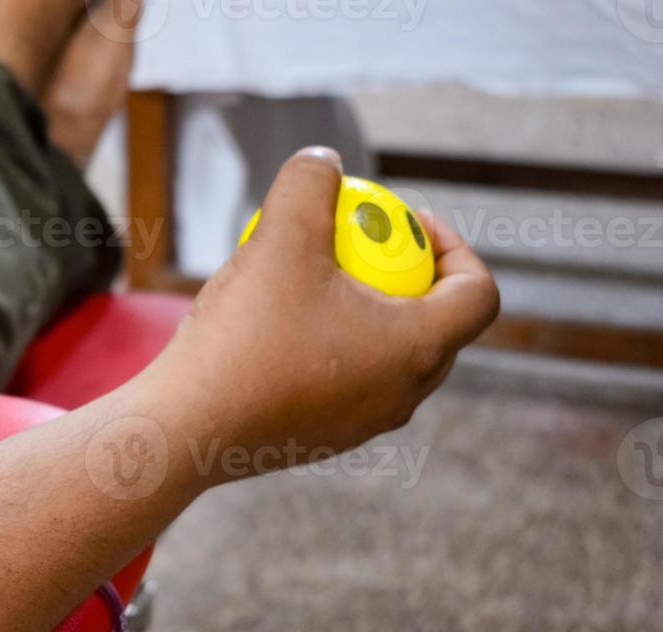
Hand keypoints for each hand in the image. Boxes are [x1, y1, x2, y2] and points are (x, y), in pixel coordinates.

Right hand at [157, 146, 499, 480]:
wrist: (184, 427)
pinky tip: (273, 327)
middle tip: (363, 249)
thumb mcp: (280, 238)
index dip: (454, 246)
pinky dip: (328, 348)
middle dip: (409, 279)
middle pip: (436, 326)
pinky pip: (345, 385)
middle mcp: (401, 395)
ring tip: (312, 285)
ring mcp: (362, 424)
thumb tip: (322, 160)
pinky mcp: (320, 440)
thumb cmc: (243, 337)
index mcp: (416, 348)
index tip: (408, 224)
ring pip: (388, 358)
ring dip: (365, 315)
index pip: (478, 293)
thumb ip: (309, 185)